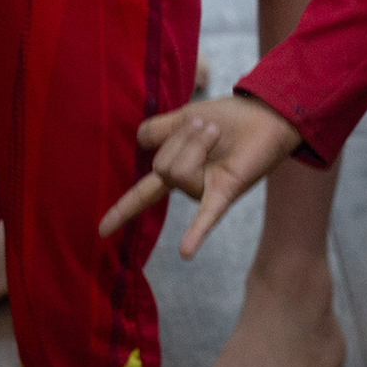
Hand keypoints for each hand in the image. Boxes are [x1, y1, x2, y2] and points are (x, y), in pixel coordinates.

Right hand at [98, 96, 299, 257]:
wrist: (264, 113)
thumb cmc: (229, 118)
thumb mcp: (186, 116)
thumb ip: (158, 129)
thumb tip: (139, 142)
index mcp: (176, 170)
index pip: (143, 192)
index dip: (121, 210)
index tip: (102, 231)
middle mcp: (189, 186)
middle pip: (160, 166)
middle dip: (181, 138)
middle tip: (207, 127)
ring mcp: (206, 190)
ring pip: (177, 171)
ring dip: (197, 142)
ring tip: (216, 134)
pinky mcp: (225, 191)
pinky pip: (207, 215)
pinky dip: (195, 234)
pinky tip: (185, 253)